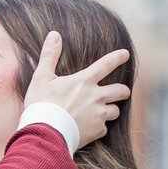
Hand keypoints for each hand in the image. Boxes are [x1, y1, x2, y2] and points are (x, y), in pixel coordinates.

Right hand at [24, 31, 130, 148]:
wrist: (45, 133)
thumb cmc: (42, 104)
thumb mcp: (41, 77)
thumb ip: (49, 55)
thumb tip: (54, 34)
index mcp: (84, 81)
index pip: (106, 64)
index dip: (118, 57)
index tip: (126, 54)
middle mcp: (96, 97)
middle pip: (121, 91)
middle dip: (123, 90)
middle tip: (121, 91)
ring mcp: (98, 115)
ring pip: (115, 111)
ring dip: (111, 110)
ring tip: (103, 112)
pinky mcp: (97, 131)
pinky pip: (104, 129)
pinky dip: (99, 128)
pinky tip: (89, 128)